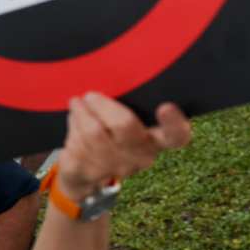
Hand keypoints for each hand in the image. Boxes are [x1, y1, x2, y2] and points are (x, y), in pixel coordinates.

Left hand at [57, 93, 191, 199]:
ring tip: (78, 103)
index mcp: (158, 139)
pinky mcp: (88, 173)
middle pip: (125, 125)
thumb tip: (116, 72)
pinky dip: (73, 127)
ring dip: (82, 113)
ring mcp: (114, 167)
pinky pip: (75, 144)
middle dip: (103, 104)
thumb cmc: (113, 135)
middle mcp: (141, 155)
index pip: (177, 135)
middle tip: (91, 95)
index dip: (175, 123)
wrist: (86, 177)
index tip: (165, 107)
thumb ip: (130, 102)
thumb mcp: (129, 120)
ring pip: (94, 132)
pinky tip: (74, 122)